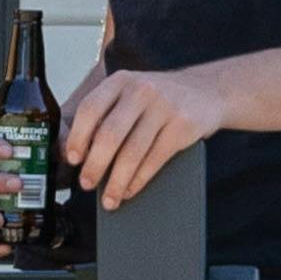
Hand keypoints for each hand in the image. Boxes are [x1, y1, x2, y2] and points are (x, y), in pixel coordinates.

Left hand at [64, 62, 234, 210]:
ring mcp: (164, 107)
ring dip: (117, 181)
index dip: (78, 137)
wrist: (208, 91)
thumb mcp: (131, 94)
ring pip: (132, 152)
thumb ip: (107, 113)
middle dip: (95, 165)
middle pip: (110, 134)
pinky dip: (139, 180)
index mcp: (120, 81)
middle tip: (86, 184)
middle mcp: (141, 90)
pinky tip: (129, 190)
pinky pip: (155, 160)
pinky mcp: (182, 126)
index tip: (73, 160)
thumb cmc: (159, 99)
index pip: (90, 109)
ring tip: (109, 199)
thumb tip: (78, 154)